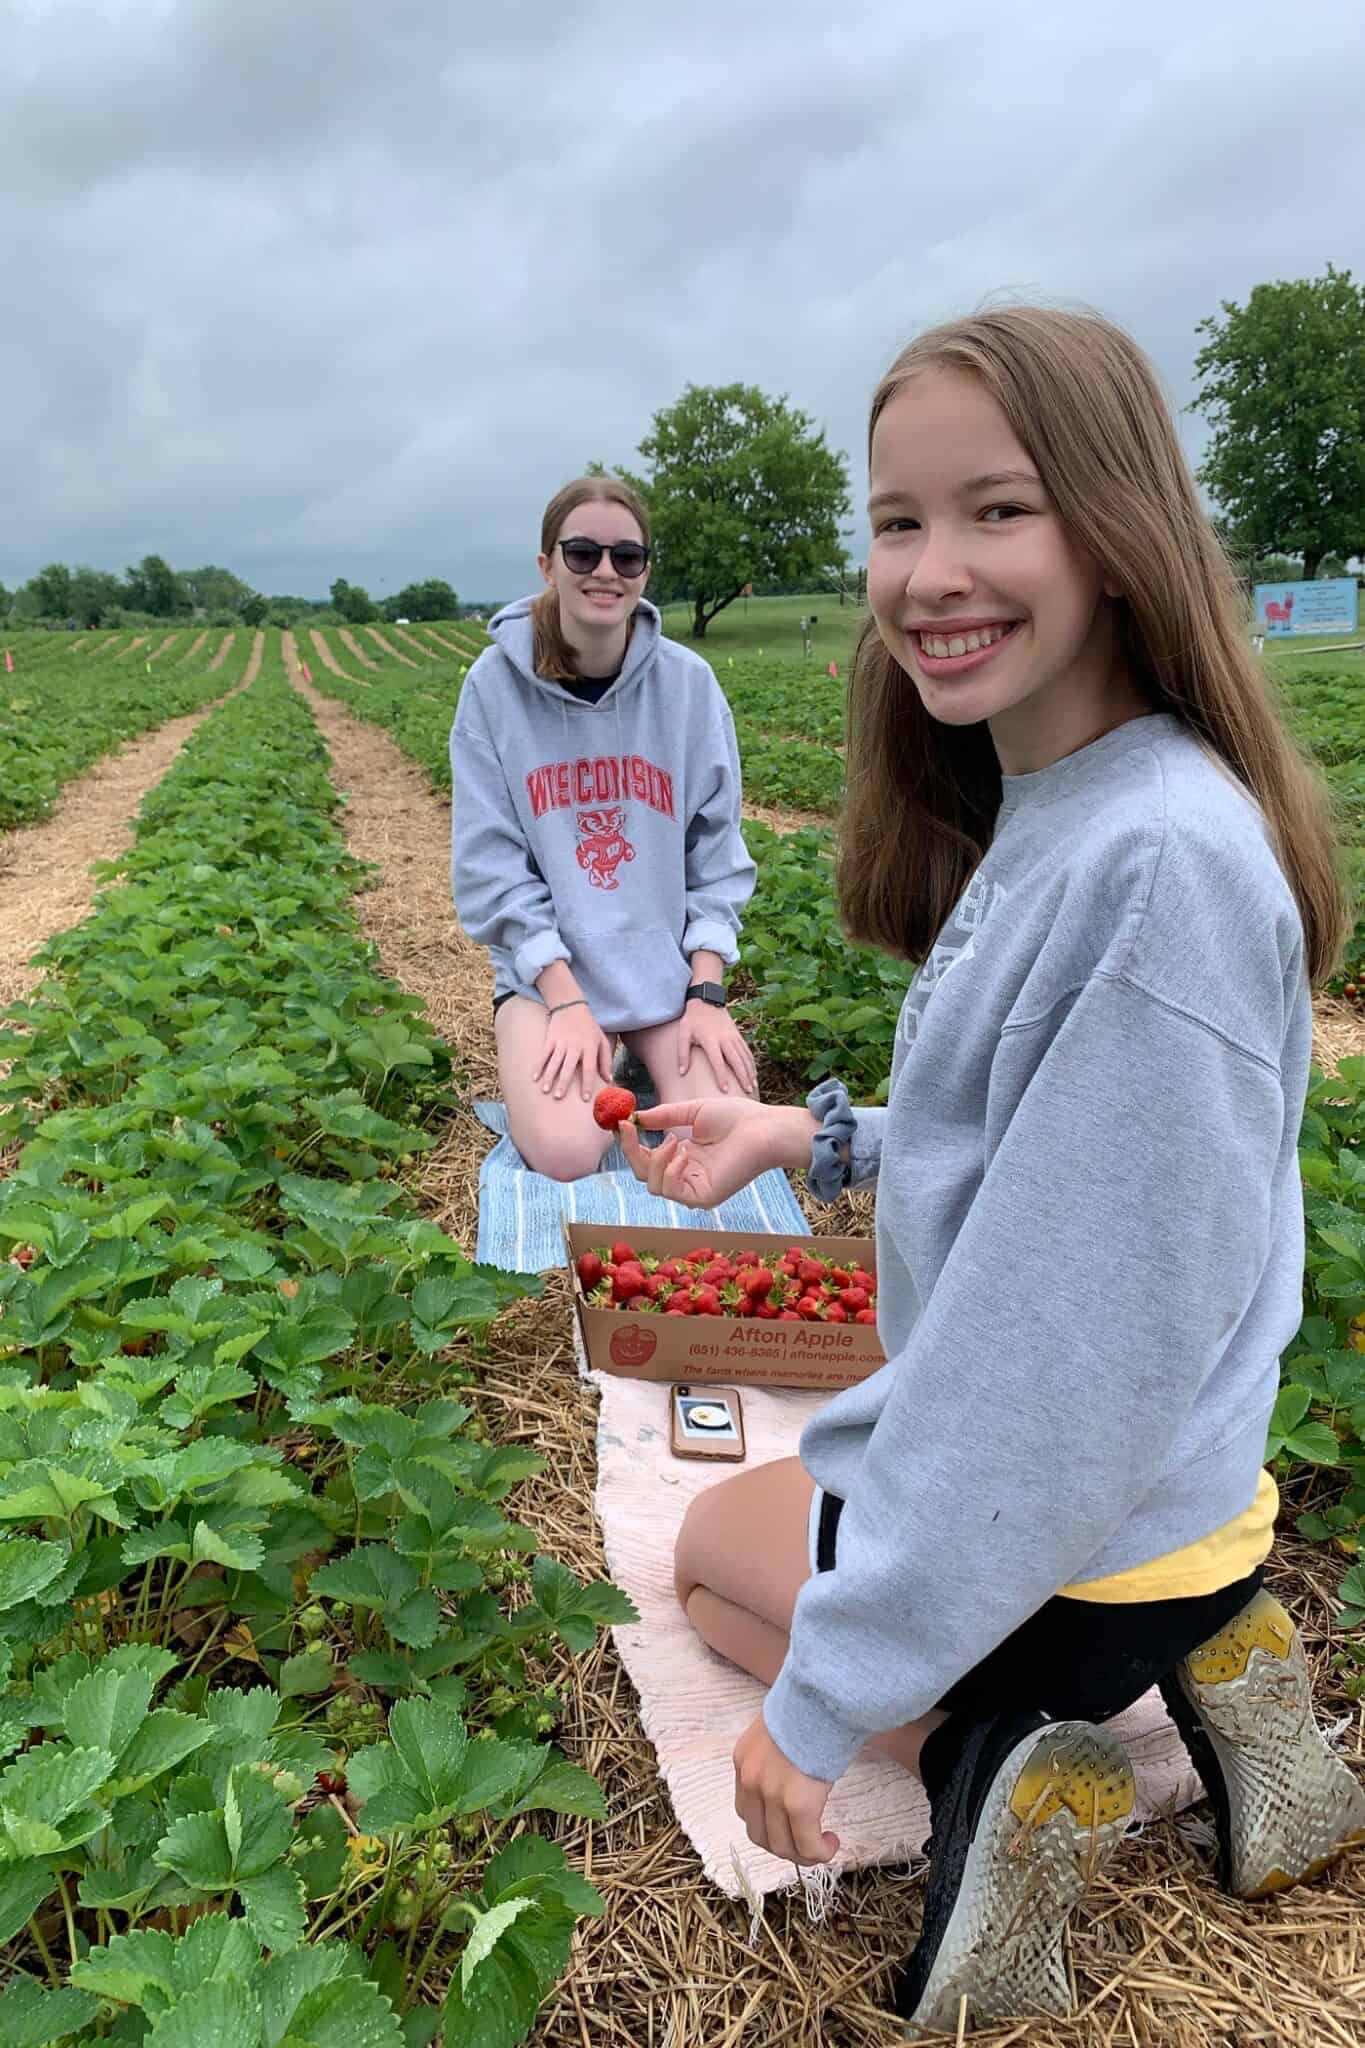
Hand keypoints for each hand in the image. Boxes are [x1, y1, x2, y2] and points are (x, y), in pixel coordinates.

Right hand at [534, 1004, 612, 1101]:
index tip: (584, 1098)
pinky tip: (535, 1077)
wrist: (571, 1006)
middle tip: (559, 1097)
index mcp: (590, 1046)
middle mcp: (575, 1045)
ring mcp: (561, 1041)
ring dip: (549, 1076)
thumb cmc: (589, 1027)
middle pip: (569, 1066)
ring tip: (545, 1090)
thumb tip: (608, 1079)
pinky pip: (544, 1054)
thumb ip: (606, 1060)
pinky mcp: (550, 1038)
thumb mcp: (602, 1040)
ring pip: (554, 1061)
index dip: (587, 1083)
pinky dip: (539, 1066)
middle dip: (564, 1082)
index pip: (589, 1068)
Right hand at [618, 1096, 805, 1207]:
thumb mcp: (692, 1112)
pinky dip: (670, 1170)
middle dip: (631, 1151)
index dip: (630, 1143)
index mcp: (684, 1158)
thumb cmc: (736, 1117)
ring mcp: (694, 1189)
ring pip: (653, 1185)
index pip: (647, 1158)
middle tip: (627, 1128)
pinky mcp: (704, 1198)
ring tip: (674, 1139)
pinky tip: (683, 1153)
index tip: (619, 1123)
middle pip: (644, 1174)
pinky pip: (671, 1190)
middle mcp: (687, 1176)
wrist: (764, 1128)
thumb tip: (636, 1117)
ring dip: (655, 1159)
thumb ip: (665, 1116)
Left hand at [679, 1002, 757, 1095]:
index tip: (725, 1090)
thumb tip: (682, 1073)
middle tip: (747, 1092)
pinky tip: (754, 1074)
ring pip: (744, 1057)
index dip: (721, 1076)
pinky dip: (751, 1063)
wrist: (706, 1000)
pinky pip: (747, 1051)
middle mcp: (725, 1039)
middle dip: (742, 1077)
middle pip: (736, 1060)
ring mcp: (733, 1036)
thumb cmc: (692, 1020)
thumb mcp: (683, 1034)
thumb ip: (682, 1054)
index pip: (718, 1061)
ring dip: (750, 1072)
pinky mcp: (738, 1035)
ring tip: (753, 1087)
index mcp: (710, 1040)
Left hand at [734, 1711, 836, 1865]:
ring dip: (803, 1853)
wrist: (826, 1692)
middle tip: (808, 1841)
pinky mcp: (798, 1804)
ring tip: (823, 1844)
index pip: (747, 1810)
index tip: (792, 1825)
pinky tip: (831, 1843)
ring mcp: (771, 1793)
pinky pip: (806, 1845)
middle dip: (784, 1845)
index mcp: (744, 1759)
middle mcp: (751, 1778)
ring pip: (781, 1846)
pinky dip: (819, 1852)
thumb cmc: (812, 1705)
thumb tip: (795, 1770)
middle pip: (759, 1834)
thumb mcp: (781, 1729)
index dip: (770, 1825)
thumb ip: (778, 1754)